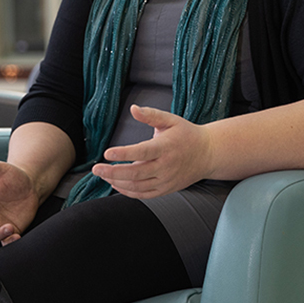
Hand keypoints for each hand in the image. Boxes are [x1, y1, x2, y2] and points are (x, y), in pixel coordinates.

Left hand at [91, 105, 215, 198]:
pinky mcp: (166, 189)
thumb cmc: (186, 134)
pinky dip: (127, 192)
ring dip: (117, 182)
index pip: (141, 152)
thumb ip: (150, 115)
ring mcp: (166, 180)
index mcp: (166, 148)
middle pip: (136, 173)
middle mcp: (166, 166)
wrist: (208, 154)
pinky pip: (144, 194)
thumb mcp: (171, 120)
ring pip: (137, 186)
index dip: (123, 154)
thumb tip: (132, 108)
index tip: (106, 153)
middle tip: (96, 169)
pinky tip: (116, 184)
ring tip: (102, 175)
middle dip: (113, 172)